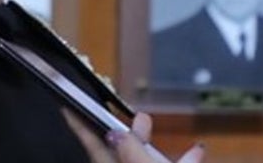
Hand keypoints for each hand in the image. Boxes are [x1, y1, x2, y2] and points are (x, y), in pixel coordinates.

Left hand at [63, 109, 204, 162]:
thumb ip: (133, 153)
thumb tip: (116, 133)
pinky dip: (180, 160)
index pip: (92, 146)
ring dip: (146, 143)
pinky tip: (197, 150)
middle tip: (126, 110)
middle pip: (117, 152)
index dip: (79, 125)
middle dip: (122, 130)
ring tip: (148, 121)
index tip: (65, 105)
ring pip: (141, 160)